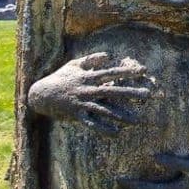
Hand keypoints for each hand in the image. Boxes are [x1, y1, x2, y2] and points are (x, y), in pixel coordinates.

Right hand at [28, 53, 151, 135]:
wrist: (40, 94)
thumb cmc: (59, 77)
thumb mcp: (74, 64)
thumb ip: (92, 59)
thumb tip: (108, 55)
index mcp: (89, 77)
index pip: (112, 73)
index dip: (128, 71)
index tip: (144, 70)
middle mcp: (88, 90)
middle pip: (114, 91)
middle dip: (132, 92)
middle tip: (148, 94)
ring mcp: (83, 103)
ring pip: (106, 110)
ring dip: (122, 115)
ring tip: (138, 120)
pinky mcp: (77, 116)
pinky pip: (93, 124)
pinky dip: (104, 129)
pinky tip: (116, 134)